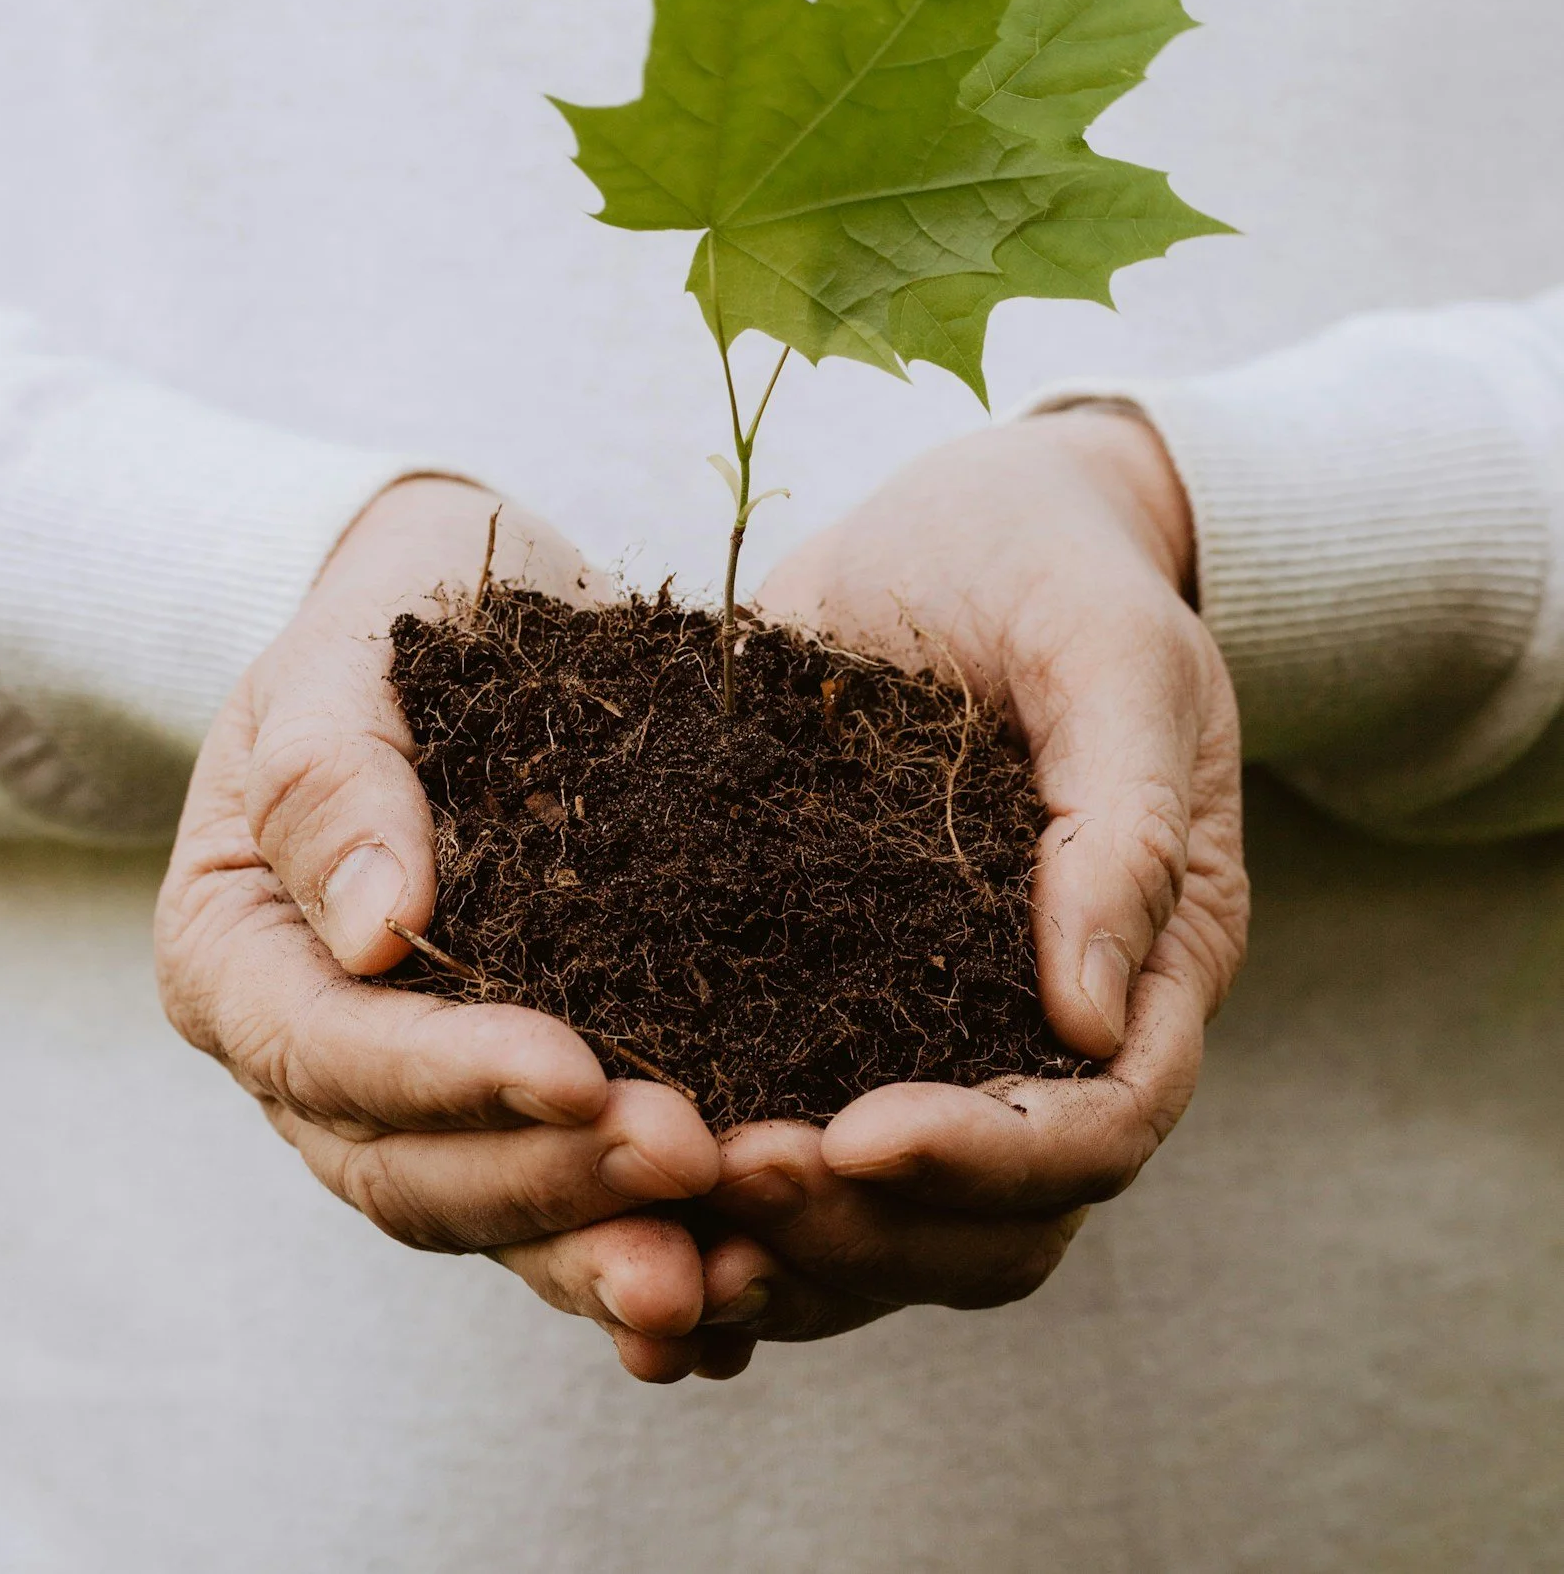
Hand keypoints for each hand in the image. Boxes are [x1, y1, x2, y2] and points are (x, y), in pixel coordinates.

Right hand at [155, 476, 738, 1376]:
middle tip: (691, 1160)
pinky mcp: (525, 1102)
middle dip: (550, 1179)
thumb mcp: (349, 653)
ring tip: (731, 1271)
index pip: (328, 1052)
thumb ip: (336, 775)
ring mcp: (419, 1096)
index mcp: (238, 956)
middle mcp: (314, 1057)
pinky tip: (751, 1288)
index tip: (576, 1070)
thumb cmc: (398, 612)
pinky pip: (571, 1203)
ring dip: (606, 1250)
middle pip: (412, 1169)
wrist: (477, 610)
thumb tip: (373, 933)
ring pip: (496, 1215)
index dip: (449, 1076)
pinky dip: (648, 1250)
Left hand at [669, 407, 1246, 1355]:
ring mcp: (941, 1025)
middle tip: (728, 1184)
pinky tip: (621, 1197)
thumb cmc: (1063, 571)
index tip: (856, 1139)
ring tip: (659, 1230)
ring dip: (788, 1245)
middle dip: (867, 1229)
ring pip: (892, 1220)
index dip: (988, 1158)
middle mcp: (1051, 1027)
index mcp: (1151, 960)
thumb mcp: (1115, 656)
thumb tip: (1089, 1016)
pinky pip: (795, 1131)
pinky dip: (724, 1196)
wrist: (972, 527)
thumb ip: (1126, 822)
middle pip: (993, 1219)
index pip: (1097, 1125)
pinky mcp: (831, 995)